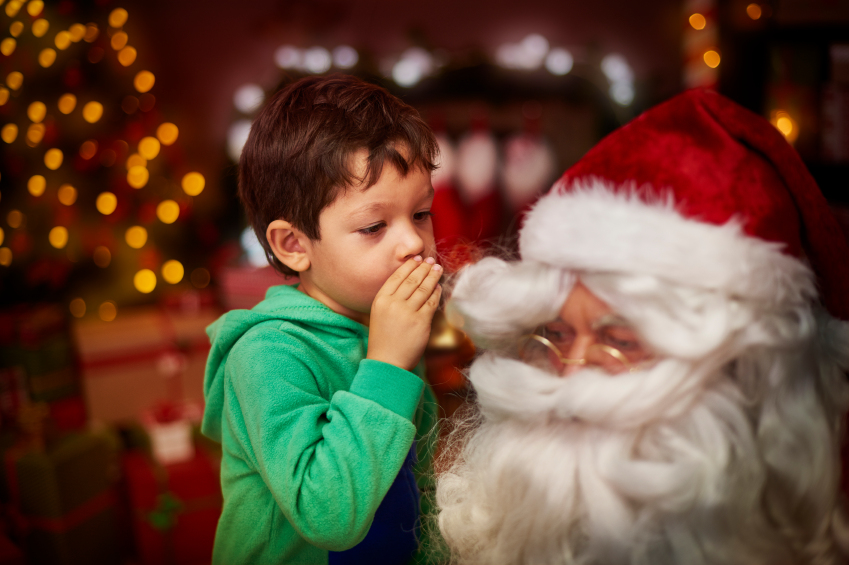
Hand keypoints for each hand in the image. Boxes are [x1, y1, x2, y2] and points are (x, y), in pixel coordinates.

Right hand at [367, 256, 442, 370]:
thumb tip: (409, 281)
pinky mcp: (420, 321)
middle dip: (424, 268)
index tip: (418, 259)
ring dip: (432, 276)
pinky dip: (436, 293)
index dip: (409, 266)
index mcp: (380, 300)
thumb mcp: (380, 314)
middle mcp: (393, 303)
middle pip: (412, 279)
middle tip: (431, 261)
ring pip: (423, 288)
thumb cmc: (383, 339)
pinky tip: (439, 288)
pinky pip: (431, 302)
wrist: (387, 362)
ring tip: (438, 269)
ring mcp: (407, 312)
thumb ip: (391, 298)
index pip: (397, 277)